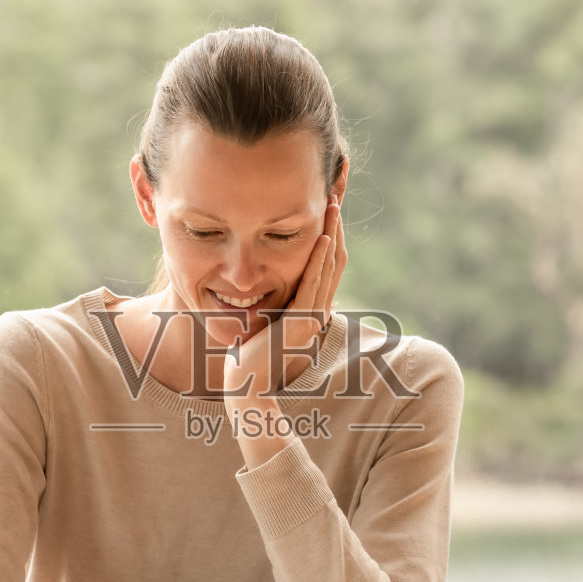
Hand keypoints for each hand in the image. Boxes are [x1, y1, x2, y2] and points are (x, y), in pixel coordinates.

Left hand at [224, 197, 346, 401]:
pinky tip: (322, 238)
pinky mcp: (300, 321)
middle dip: (335, 226)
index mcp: (312, 309)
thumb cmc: (248, 357)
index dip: (331, 233)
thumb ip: (271, 302)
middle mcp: (318, 311)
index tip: (327, 207)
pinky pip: (313, 284)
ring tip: (332, 206)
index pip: (329, 263)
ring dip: (332, 234)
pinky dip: (319, 260)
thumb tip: (263, 284)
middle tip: (335, 195)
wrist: (247, 386)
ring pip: (329, 267)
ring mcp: (312, 316)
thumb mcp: (263, 320)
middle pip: (335, 259)